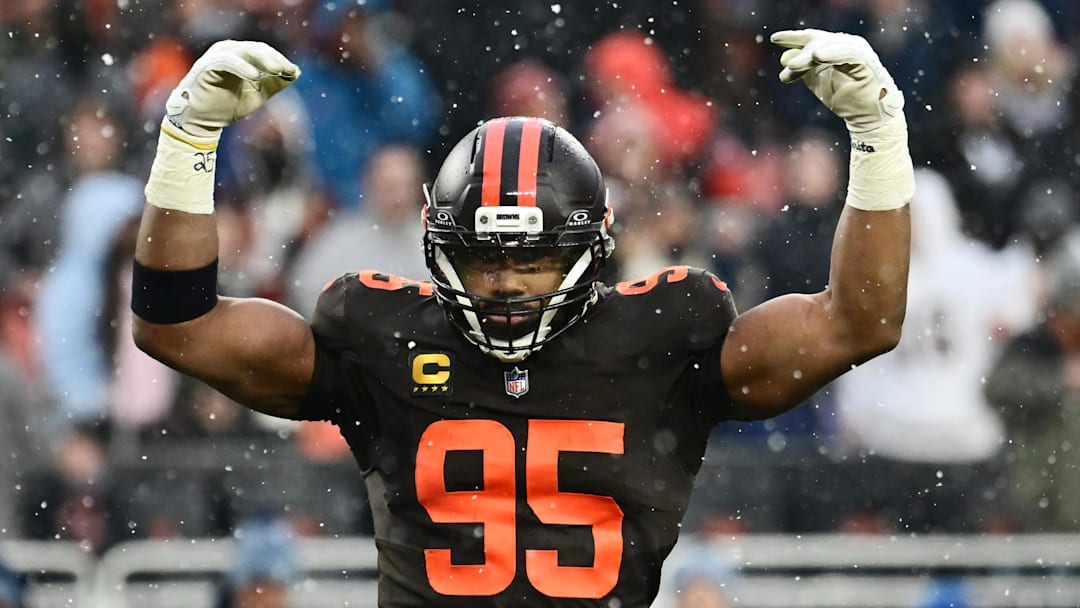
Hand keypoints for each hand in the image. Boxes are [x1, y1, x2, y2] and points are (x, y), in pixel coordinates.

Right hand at [166, 40, 300, 137]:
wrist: (202, 122)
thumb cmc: (228, 106)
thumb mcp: (258, 94)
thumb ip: (275, 83)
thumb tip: (296, 72)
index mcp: (240, 55)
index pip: (263, 51)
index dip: (279, 60)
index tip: (293, 72)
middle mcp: (227, 51)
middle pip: (255, 49)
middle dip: (273, 59)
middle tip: (287, 70)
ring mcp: (216, 56)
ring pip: (243, 51)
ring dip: (262, 60)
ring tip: (276, 71)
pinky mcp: (206, 66)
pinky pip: (226, 61)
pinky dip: (241, 67)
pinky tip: (255, 76)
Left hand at [771, 29, 902, 132]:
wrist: (868, 119)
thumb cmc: (847, 100)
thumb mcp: (818, 83)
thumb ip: (803, 70)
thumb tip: (784, 57)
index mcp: (837, 48)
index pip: (814, 38)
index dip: (794, 37)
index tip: (775, 39)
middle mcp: (849, 46)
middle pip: (820, 41)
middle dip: (801, 51)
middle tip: (787, 65)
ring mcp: (859, 53)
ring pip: (831, 47)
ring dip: (811, 56)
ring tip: (794, 65)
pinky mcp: (867, 63)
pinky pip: (849, 54)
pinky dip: (833, 54)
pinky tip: (817, 55)